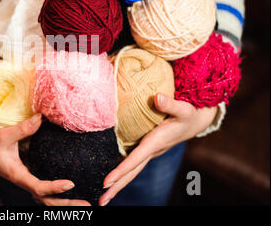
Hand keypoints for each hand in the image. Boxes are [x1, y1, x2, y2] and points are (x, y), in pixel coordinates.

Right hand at [0, 114, 90, 205]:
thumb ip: (23, 128)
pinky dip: (58, 195)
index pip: (38, 187)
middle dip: (66, 205)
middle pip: (47, 200)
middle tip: (88, 205)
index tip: (70, 184)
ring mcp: (28, 181)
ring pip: (47, 199)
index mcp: (18, 175)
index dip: (54, 187)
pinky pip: (45, 191)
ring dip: (65, 204)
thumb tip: (42, 117)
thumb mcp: (4, 135)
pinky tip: (73, 192)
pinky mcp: (30, 177)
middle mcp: (24, 181)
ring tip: (85, 204)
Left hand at [98, 93, 217, 205]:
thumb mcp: (184, 108)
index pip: (135, 159)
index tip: (106, 182)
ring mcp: (150, 152)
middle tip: (100, 201)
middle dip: (116, 187)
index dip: (121, 170)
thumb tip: (157, 97)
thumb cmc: (190, 114)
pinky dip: (123, 173)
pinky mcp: (149, 149)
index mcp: (156, 142)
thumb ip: (170, 103)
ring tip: (103, 196)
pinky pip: (134, 164)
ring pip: (132, 170)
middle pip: (131, 172)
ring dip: (118, 183)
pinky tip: (114, 178)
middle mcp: (152, 151)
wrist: (198, 121)